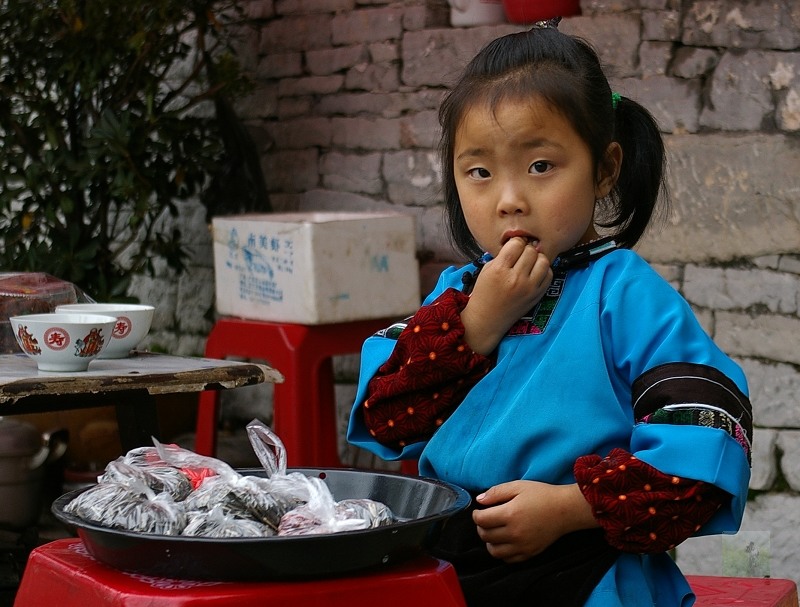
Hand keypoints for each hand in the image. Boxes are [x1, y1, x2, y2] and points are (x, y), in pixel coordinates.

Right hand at [460, 237, 551, 354]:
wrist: (487, 319)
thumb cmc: (485, 293)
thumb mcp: (487, 270)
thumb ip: (504, 256)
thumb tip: (520, 243)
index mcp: (500, 270)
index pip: (517, 244)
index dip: (516, 242)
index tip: (514, 246)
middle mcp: (516, 278)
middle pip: (531, 251)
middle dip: (526, 249)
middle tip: (521, 255)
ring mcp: (529, 288)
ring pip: (543, 261)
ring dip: (537, 259)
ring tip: (529, 263)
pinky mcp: (537, 295)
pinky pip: (549, 275)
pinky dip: (543, 270)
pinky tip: (534, 273)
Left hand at [472, 480, 598, 562]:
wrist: (565, 510)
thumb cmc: (542, 495)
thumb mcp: (518, 486)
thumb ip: (496, 492)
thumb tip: (479, 500)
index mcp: (510, 514)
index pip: (481, 520)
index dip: (476, 515)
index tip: (479, 510)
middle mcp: (514, 533)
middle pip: (485, 536)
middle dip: (481, 527)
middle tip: (486, 519)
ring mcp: (522, 546)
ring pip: (494, 551)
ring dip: (489, 542)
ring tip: (493, 532)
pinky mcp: (529, 553)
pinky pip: (508, 559)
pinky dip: (502, 552)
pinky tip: (504, 541)